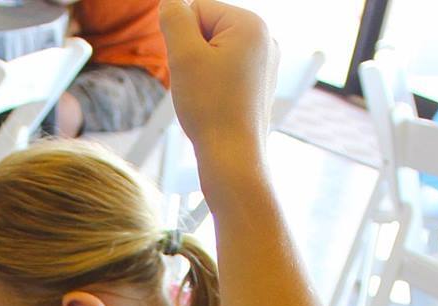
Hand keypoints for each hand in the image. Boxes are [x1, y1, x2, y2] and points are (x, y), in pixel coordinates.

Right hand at [157, 0, 275, 164]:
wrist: (233, 158)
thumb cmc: (210, 108)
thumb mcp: (183, 55)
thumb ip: (174, 18)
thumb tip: (171, 2)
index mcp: (251, 24)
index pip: (197, 9)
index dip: (183, 39)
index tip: (193, 69)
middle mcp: (265, 38)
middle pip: (207, 29)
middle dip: (193, 54)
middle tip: (200, 85)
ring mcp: (266, 62)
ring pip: (214, 52)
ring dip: (200, 71)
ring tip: (209, 97)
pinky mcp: (259, 83)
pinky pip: (225, 71)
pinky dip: (213, 85)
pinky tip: (217, 105)